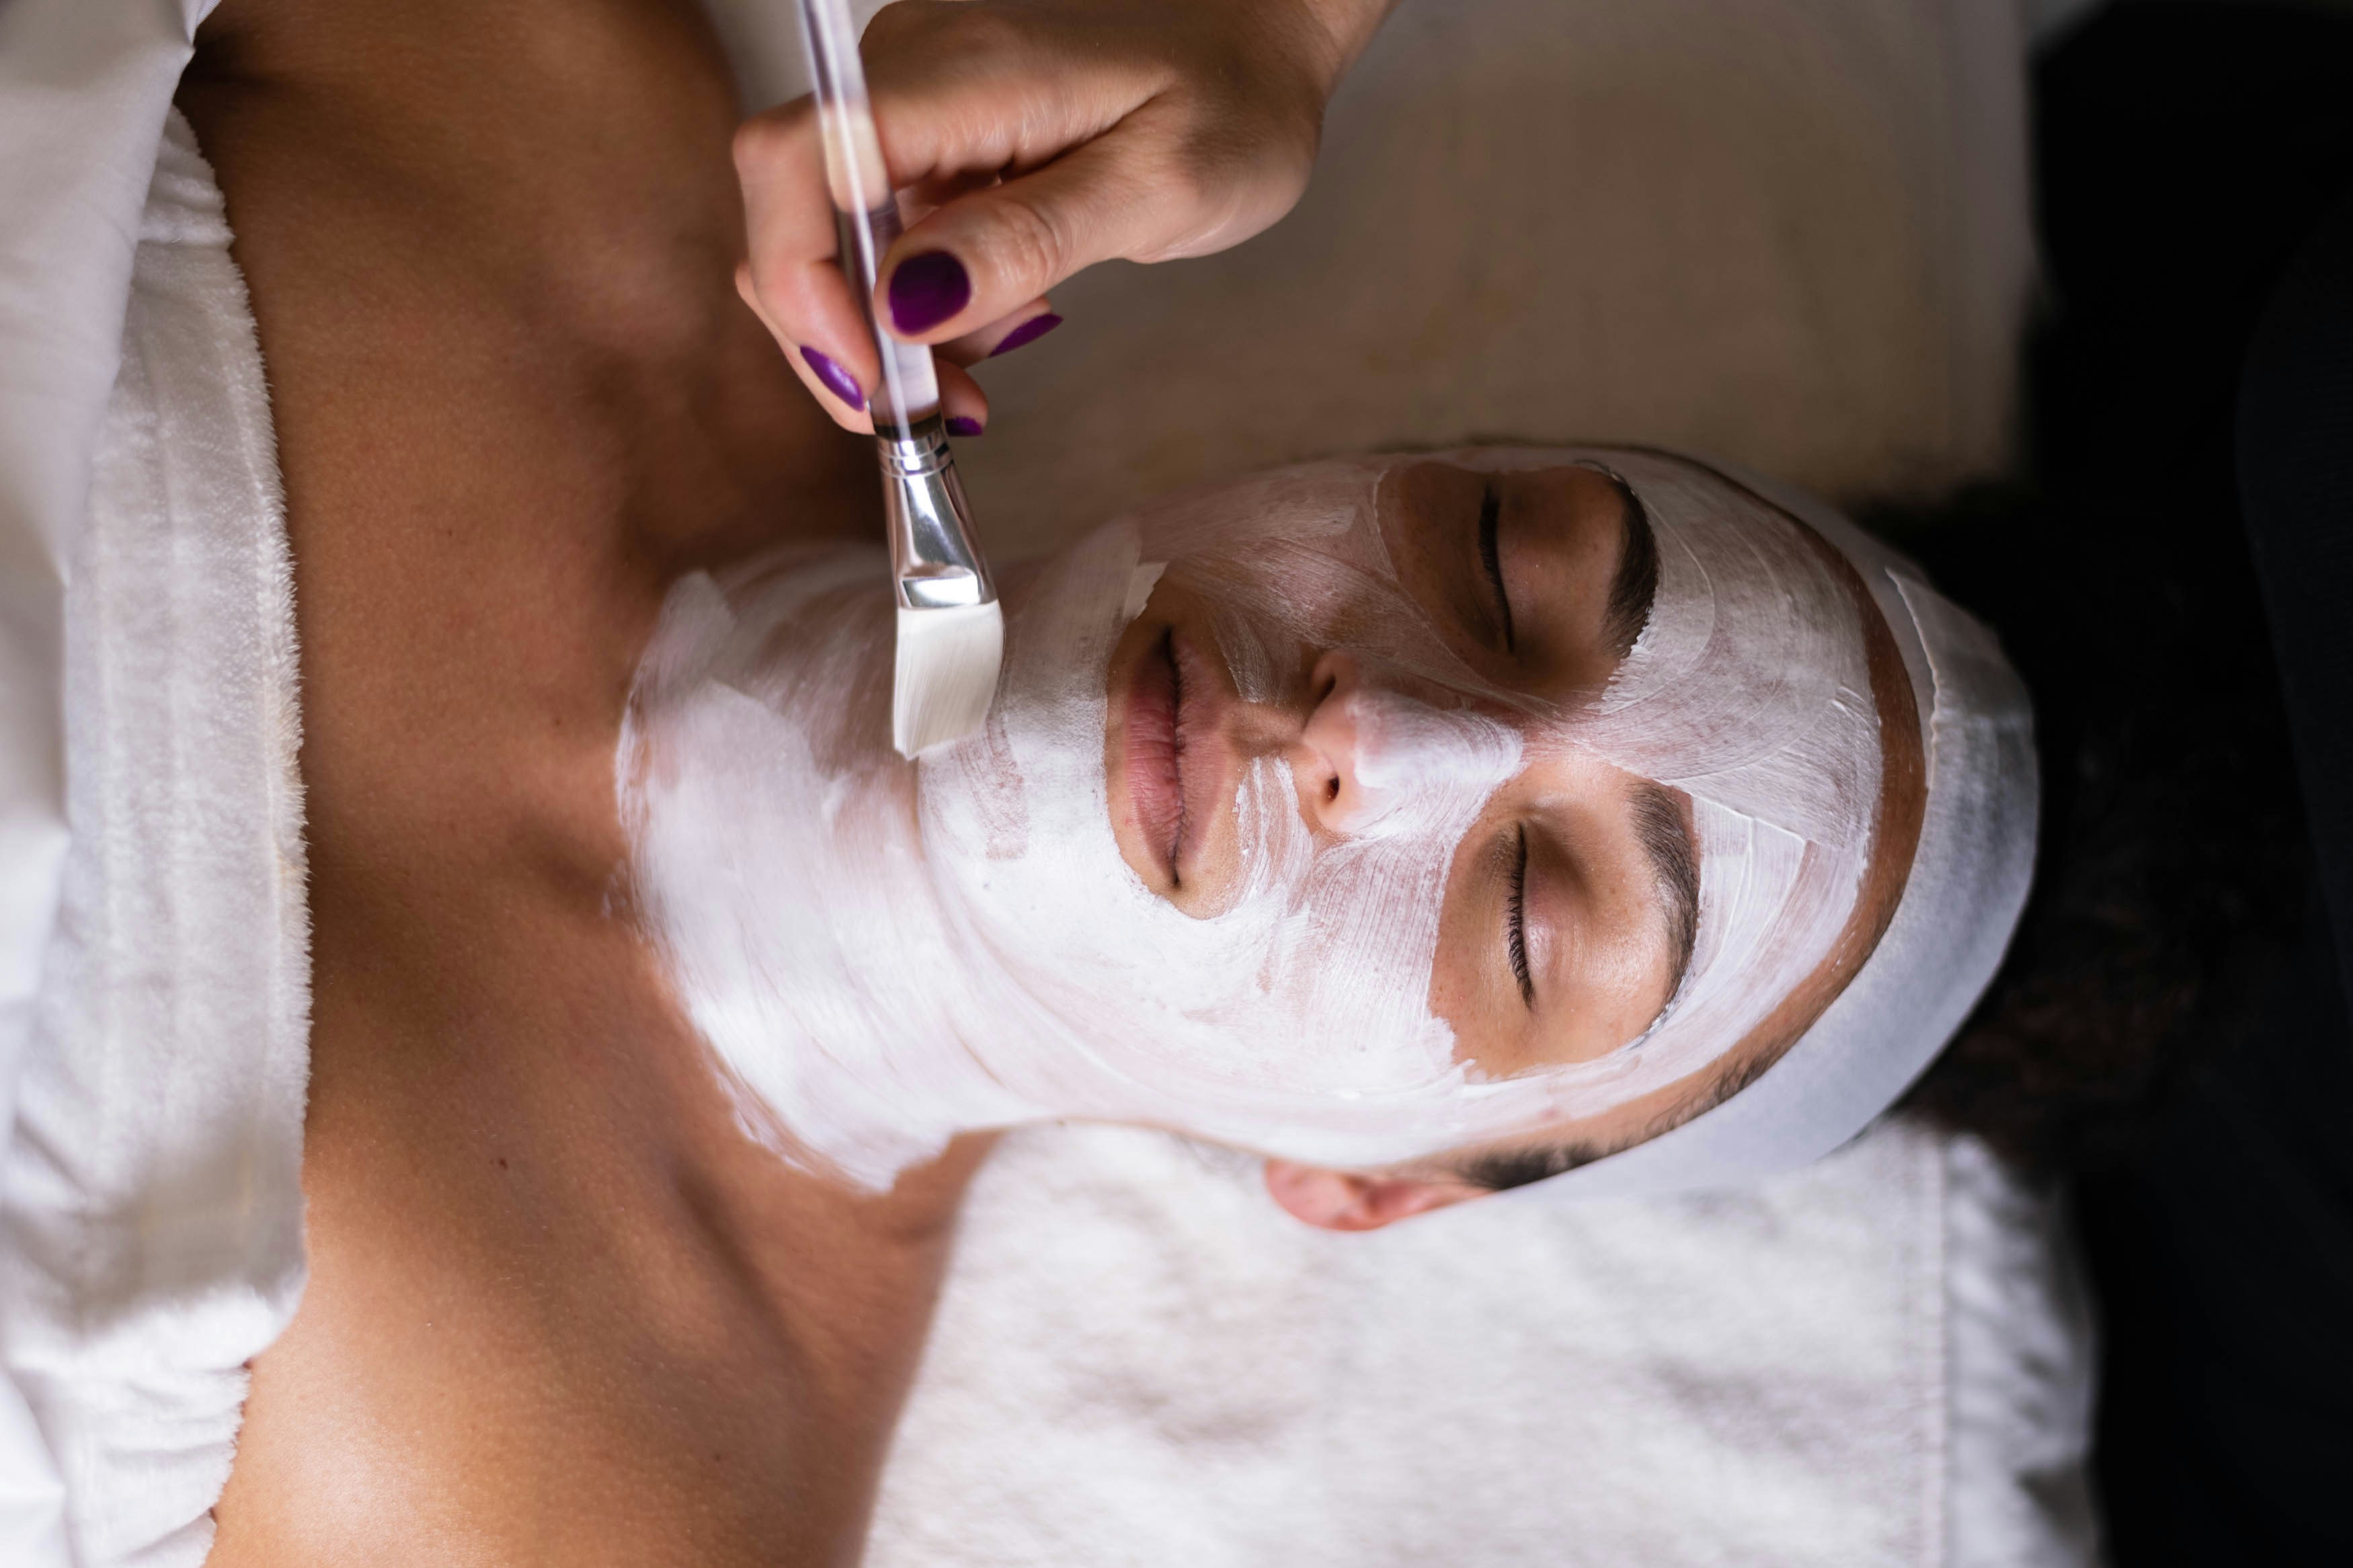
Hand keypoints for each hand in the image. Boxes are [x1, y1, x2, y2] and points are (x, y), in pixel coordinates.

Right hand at [733, 0, 1395, 433]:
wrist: (1260, 33)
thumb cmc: (1233, 98)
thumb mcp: (1160, 186)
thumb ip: (1028, 239)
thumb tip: (905, 303)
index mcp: (957, 70)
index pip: (794, 165)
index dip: (804, 288)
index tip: (880, 383)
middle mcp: (906, 68)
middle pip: (791, 212)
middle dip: (842, 335)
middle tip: (938, 411)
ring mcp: (910, 96)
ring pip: (831, 237)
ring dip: (885, 331)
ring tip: (986, 369)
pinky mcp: (928, 130)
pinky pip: (879, 229)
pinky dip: (916, 299)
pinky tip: (996, 316)